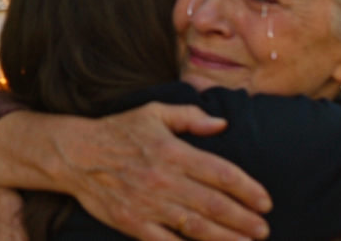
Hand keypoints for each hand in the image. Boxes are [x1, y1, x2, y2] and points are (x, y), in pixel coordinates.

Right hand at [56, 103, 271, 240]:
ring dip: (225, 238)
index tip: (265, 201)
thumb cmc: (117, 130)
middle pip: (214, 204)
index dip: (248, 190)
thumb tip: (222, 123)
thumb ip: (189, 117)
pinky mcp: (133, 222)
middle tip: (263, 229)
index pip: (221, 173)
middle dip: (244, 219)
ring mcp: (149, 204)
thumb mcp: (153, 112)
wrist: (75, 153)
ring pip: (196, 226)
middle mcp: (165, 179)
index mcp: (173, 151)